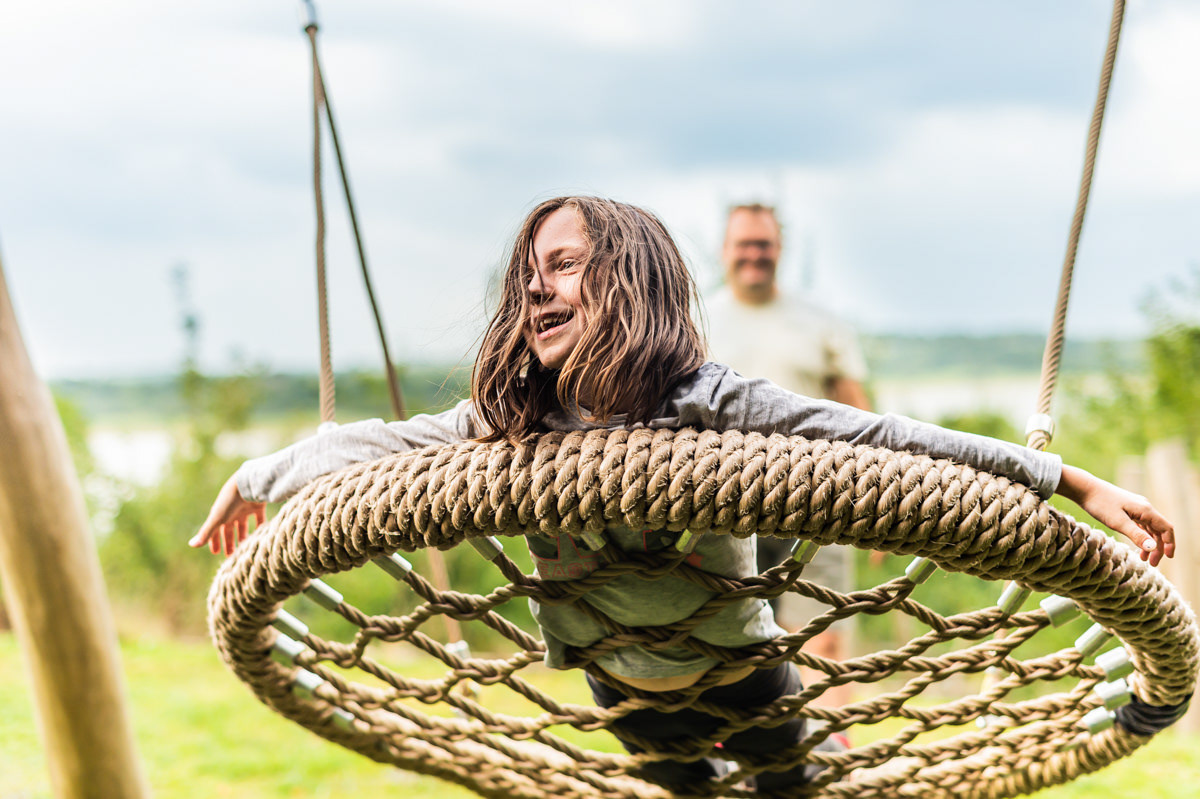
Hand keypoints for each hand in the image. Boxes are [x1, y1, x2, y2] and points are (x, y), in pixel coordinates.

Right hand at [189, 475, 265, 556]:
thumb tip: (191, 545)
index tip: (216, 553)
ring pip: (243, 525)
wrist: (248, 484)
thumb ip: (206, 532)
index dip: (214, 540)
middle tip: (231, 555)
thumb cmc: (230, 501)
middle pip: (229, 529)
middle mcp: (231, 511)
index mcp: (220, 513)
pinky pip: (260, 518)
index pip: (215, 529)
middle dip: (229, 541)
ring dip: (243, 536)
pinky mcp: (258, 505)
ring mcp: (245, 508)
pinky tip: (261, 536)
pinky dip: (260, 527)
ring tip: (245, 548)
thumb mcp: (217, 518)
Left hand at [1056, 465, 1173, 566]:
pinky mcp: (1127, 508)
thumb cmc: (1100, 504)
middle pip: (1159, 530)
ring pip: (1149, 528)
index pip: (1167, 528)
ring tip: (1143, 558)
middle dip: (1159, 547)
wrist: (1084, 488)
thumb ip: (1136, 535)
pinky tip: (1136, 545)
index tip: (1169, 558)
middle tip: (1152, 564)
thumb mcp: (1117, 522)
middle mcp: (1144, 507)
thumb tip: (1153, 548)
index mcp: (1146, 510)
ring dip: (1149, 543)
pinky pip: (1140, 524)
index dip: (1170, 543)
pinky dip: (1141, 536)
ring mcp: (1136, 507)